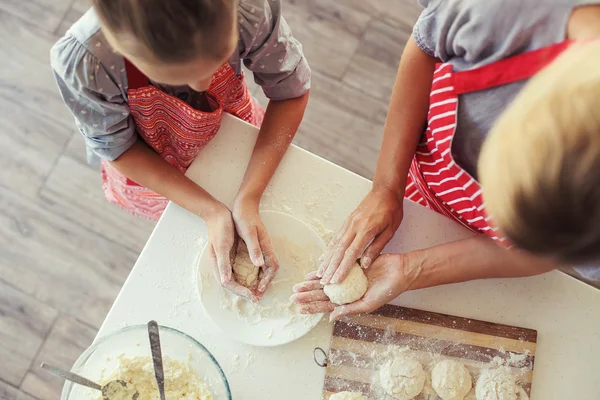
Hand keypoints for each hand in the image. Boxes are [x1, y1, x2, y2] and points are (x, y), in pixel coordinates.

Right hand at [205, 203, 258, 301]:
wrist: (218, 214)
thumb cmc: (220, 228)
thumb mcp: (222, 245)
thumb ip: (224, 264)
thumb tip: (226, 282)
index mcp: (217, 264)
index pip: (229, 284)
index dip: (241, 291)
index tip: (252, 295)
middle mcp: (220, 265)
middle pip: (232, 284)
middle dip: (244, 292)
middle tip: (257, 298)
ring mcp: (225, 261)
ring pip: (235, 279)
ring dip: (245, 286)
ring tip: (257, 292)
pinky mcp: (230, 256)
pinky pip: (238, 271)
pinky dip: (246, 277)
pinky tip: (254, 278)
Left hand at [232, 196, 279, 296]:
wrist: (244, 204)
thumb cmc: (245, 217)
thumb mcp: (248, 233)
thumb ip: (254, 248)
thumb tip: (260, 264)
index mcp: (265, 246)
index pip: (272, 267)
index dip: (267, 280)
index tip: (260, 290)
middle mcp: (266, 248)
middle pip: (270, 269)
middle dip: (264, 283)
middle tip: (257, 295)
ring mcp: (261, 247)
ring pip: (265, 267)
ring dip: (260, 279)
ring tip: (253, 290)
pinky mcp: (256, 245)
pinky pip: (259, 262)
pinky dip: (256, 272)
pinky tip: (248, 276)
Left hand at [292, 254, 417, 320]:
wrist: (399, 271)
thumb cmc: (387, 290)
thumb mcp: (368, 304)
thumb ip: (349, 309)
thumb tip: (330, 317)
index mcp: (349, 302)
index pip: (326, 306)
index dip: (312, 307)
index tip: (299, 308)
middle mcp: (346, 291)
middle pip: (322, 294)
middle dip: (307, 295)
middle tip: (292, 295)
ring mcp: (346, 278)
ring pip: (325, 282)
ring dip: (311, 284)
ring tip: (298, 285)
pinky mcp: (349, 266)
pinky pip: (333, 268)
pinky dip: (323, 270)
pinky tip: (313, 273)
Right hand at [318, 187, 403, 284]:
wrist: (385, 191)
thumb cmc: (391, 210)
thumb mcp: (390, 230)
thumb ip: (377, 247)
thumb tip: (366, 264)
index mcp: (366, 230)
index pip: (351, 253)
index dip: (342, 268)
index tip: (336, 280)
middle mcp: (354, 227)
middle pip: (339, 251)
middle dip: (330, 268)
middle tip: (323, 281)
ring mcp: (349, 223)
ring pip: (335, 244)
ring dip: (326, 260)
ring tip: (320, 272)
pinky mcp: (347, 221)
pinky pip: (336, 237)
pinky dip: (329, 248)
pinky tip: (325, 257)